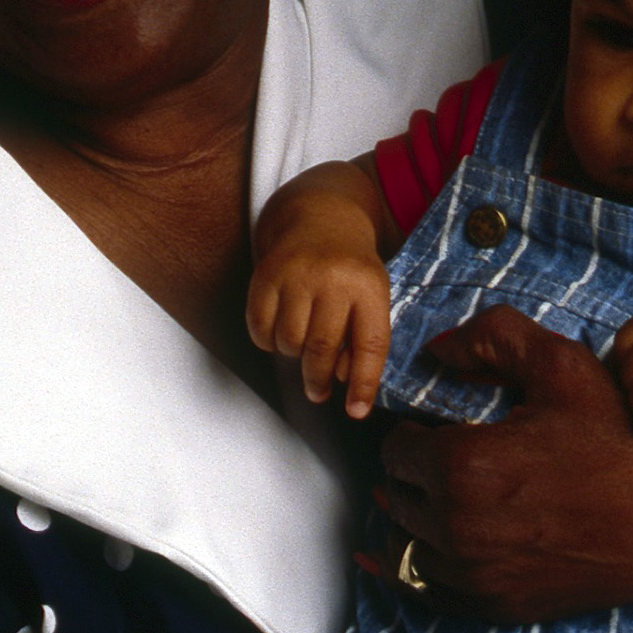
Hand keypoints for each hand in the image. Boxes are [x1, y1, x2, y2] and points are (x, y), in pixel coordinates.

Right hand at [247, 238, 394, 417]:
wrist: (320, 219)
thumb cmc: (351, 271)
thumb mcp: (372, 297)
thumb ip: (363, 339)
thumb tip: (343, 382)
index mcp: (369, 286)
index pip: (370, 344)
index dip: (363, 384)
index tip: (356, 412)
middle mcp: (333, 277)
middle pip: (322, 347)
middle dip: (319, 380)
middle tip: (318, 392)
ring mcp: (296, 273)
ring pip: (289, 341)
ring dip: (293, 356)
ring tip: (302, 345)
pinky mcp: (265, 274)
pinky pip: (260, 328)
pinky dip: (268, 341)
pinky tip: (280, 331)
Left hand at [375, 307, 632, 618]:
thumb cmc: (620, 437)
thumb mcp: (561, 364)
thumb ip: (490, 337)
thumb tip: (438, 348)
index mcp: (460, 465)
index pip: (395, 448)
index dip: (417, 431)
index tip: (443, 428)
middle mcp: (456, 527)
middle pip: (396, 496)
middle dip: (417, 473)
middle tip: (451, 458)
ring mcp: (475, 575)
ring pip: (409, 543)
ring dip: (423, 518)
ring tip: (456, 497)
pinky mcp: (497, 607)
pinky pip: (432, 588)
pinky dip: (432, 563)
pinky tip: (442, 545)